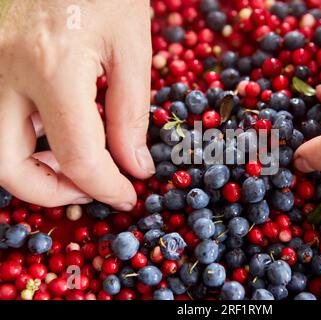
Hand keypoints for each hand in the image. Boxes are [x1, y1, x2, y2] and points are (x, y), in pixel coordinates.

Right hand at [0, 0, 153, 210]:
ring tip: (79, 162)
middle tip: (91, 189)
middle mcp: (4, 71)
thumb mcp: (131, 49)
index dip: (107, 188)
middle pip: (9, 166)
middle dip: (53, 192)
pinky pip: (1, 119)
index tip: (128, 196)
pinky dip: (26, 141)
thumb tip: (134, 166)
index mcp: (52, 67)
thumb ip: (131, 114)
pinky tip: (58, 132)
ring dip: (35, 169)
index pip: (79, 157)